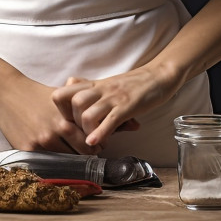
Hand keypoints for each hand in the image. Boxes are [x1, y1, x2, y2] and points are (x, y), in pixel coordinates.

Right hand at [0, 72, 102, 154]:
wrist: (7, 93)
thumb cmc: (36, 94)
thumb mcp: (60, 95)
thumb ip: (77, 106)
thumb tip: (98, 116)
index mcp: (64, 117)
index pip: (88, 137)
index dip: (96, 143)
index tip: (100, 145)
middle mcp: (54, 130)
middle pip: (79, 151)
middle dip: (88, 154)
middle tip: (92, 154)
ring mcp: (40, 141)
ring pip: (64, 159)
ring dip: (72, 160)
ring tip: (76, 157)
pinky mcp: (28, 149)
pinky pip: (46, 161)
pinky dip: (53, 161)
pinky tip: (57, 159)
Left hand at [50, 65, 175, 148]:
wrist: (158, 77)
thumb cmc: (134, 85)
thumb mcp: (108, 87)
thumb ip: (93, 95)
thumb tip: (80, 105)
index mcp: (94, 85)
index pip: (63, 92)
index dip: (61, 110)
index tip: (69, 123)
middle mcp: (101, 89)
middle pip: (74, 103)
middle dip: (75, 124)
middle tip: (83, 135)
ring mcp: (114, 97)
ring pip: (88, 113)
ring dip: (87, 131)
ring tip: (93, 141)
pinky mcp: (127, 106)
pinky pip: (109, 120)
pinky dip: (100, 133)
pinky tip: (96, 143)